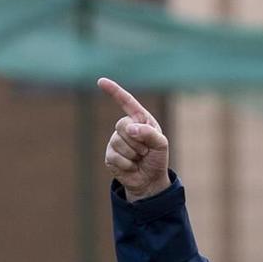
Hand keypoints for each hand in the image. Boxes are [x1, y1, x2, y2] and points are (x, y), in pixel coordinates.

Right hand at [98, 77, 170, 199]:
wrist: (150, 180)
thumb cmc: (157, 158)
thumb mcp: (161, 144)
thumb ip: (149, 133)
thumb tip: (130, 128)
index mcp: (139, 119)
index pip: (126, 102)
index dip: (114, 91)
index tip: (101, 81)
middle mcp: (126, 127)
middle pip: (122, 124)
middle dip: (137, 140)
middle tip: (145, 151)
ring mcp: (115, 141)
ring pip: (118, 141)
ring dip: (133, 154)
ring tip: (139, 159)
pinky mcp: (110, 155)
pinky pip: (115, 156)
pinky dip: (127, 164)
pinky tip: (131, 166)